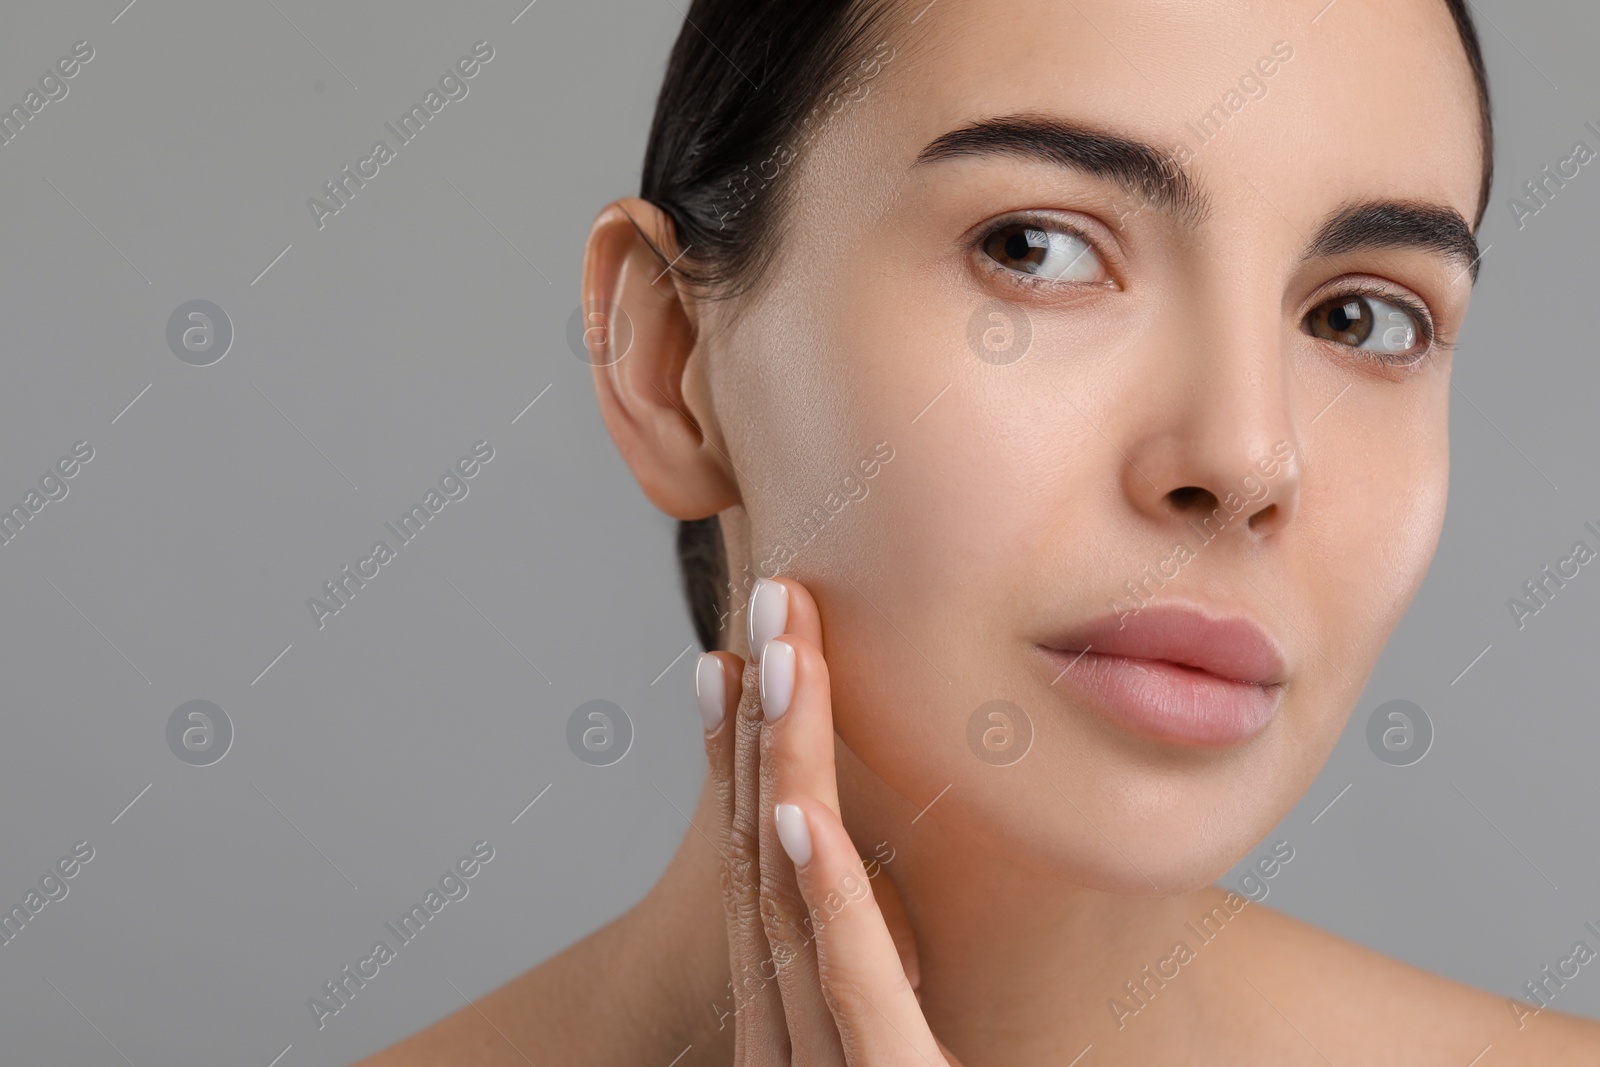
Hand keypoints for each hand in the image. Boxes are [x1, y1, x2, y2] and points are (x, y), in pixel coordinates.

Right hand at [696, 576, 962, 1064]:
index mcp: (788, 1013)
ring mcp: (813, 1062)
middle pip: (759, 847)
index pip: (759, 857)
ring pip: (783, 890)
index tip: (736, 656)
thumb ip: (878, 986)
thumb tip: (880, 896)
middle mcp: (782, 1027)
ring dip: (780, 763)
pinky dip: (823, 891)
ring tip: (779, 656)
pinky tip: (801, 813)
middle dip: (761, 717)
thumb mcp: (897, 1056)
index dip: (743, 750)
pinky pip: (846, 982)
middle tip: (769, 599)